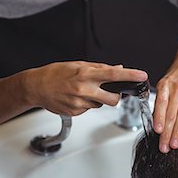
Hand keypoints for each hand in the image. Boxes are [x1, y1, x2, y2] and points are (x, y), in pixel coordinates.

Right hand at [23, 61, 147, 115]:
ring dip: (97, 99)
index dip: (130, 76)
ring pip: (100, 104)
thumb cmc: (55, 73)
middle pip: (113, 99)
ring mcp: (79, 103)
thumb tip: (118, 69)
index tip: (142, 76)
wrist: (36, 87)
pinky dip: (86, 104)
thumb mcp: (78, 65)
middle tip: (108, 90)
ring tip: (82, 91)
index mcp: (86, 74)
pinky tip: (75, 97)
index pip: (114, 74)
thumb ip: (100, 68)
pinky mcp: (76, 112)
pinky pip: (89, 109)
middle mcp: (84, 89)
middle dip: (115, 96)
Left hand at [153, 11, 177, 152]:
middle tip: (164, 146)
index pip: (160, 105)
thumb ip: (162, 101)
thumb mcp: (165, 84)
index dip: (158, 119)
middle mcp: (176, 88)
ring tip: (174, 144)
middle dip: (166, 133)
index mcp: (164, 86)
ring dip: (177, 131)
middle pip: (170, 114)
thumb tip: (156, 120)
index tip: (157, 132)